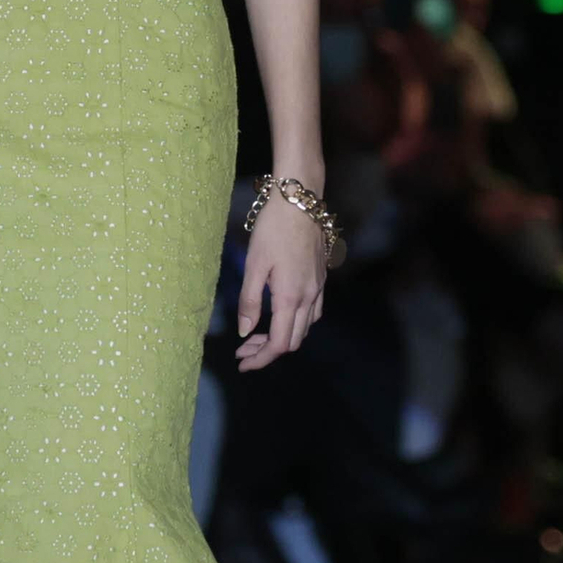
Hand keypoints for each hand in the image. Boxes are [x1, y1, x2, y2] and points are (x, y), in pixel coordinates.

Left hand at [236, 199, 328, 371]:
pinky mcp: (321, 278)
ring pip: (305, 328)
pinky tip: (280, 315)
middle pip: (293, 341)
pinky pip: (313, 312)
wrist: (300, 200)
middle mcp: (309, 297)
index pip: (279, 344)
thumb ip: (249, 301)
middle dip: (267, 351)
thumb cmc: (273, 229)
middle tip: (243, 350)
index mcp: (290, 297)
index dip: (260, 359)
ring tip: (257, 335)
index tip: (242, 363)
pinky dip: (296, 323)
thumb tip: (244, 332)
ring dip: (282, 338)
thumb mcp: (254, 264)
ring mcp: (318, 288)